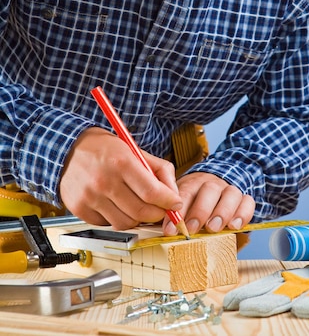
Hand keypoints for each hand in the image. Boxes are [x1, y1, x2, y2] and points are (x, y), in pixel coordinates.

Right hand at [60, 127, 181, 229]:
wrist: (68, 149)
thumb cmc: (104, 149)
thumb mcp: (134, 149)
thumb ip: (159, 170)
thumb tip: (174, 194)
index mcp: (121, 162)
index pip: (152, 192)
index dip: (168, 202)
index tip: (175, 204)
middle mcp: (104, 181)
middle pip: (141, 212)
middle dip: (157, 214)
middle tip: (160, 209)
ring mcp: (90, 197)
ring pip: (126, 223)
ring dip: (137, 218)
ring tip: (137, 205)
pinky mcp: (80, 208)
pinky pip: (107, 224)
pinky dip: (116, 218)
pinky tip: (116, 205)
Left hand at [162, 171, 254, 235]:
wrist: (215, 185)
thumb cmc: (194, 200)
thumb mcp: (181, 203)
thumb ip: (173, 214)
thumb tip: (162, 231)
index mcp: (193, 183)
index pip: (185, 193)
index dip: (178, 212)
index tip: (170, 230)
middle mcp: (212, 183)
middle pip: (209, 190)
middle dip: (200, 210)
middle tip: (192, 229)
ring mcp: (229, 190)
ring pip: (231, 194)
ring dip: (222, 212)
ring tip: (214, 228)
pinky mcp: (243, 198)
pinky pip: (248, 201)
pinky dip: (243, 213)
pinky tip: (235, 226)